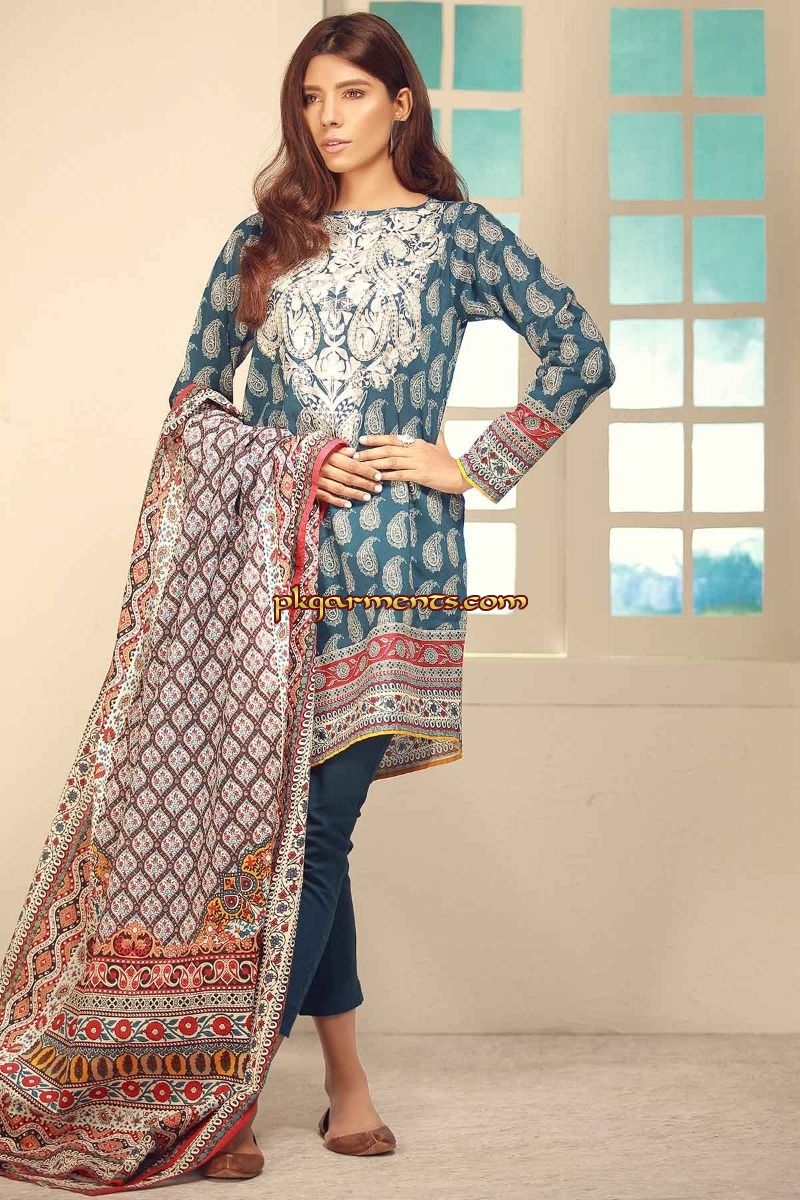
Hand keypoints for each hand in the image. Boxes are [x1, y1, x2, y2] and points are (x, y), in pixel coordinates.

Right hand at [316, 445, 383, 508]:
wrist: (288, 457)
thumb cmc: (312, 450)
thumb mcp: (325, 445)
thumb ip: (340, 450)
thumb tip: (355, 452)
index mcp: (329, 456)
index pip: (352, 465)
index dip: (366, 471)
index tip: (379, 476)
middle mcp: (323, 468)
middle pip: (348, 478)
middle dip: (365, 483)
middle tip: (378, 488)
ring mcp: (317, 480)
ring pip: (339, 489)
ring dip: (354, 494)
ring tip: (368, 497)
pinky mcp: (311, 490)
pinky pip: (326, 497)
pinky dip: (338, 502)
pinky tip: (349, 505)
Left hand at [351, 431, 470, 495]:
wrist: (461, 474)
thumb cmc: (450, 461)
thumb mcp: (441, 445)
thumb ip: (435, 436)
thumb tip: (436, 427)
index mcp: (417, 443)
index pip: (393, 438)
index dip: (376, 439)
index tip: (362, 439)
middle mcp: (415, 451)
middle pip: (388, 449)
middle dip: (369, 452)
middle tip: (355, 454)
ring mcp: (417, 463)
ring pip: (390, 461)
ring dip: (374, 463)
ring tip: (361, 466)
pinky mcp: (420, 475)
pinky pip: (399, 475)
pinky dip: (387, 476)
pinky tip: (377, 478)